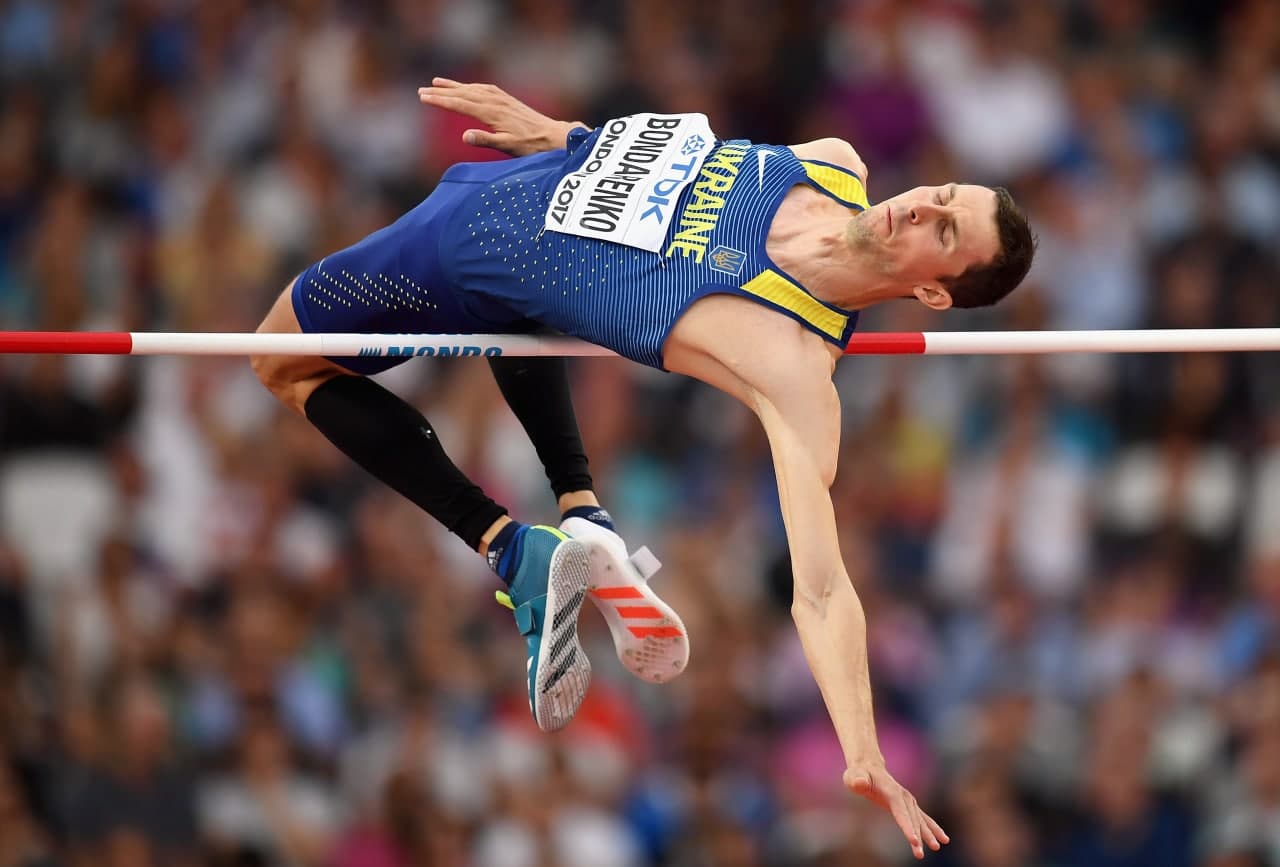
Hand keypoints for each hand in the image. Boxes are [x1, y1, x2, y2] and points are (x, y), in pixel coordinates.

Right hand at [418, 77, 584, 156]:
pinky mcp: (507, 100)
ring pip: (472, 89)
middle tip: (421, 91)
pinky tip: (466, 87)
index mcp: (491, 113)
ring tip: (436, 82)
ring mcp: (502, 99)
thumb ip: (485, 140)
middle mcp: (495, 102)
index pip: (460, 104)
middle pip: (463, 94)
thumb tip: (464, 136)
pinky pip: (484, 89)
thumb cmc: (530, 146)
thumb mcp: (507, 147)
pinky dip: (471, 86)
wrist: (553, 137)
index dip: (441, 101)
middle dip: (441, 92)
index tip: (424, 98)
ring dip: (454, 86)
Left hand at [844, 764, 948, 859]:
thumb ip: (857, 780)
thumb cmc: (858, 775)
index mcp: (892, 792)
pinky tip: (943, 840)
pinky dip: (933, 829)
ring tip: (937, 847)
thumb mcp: (853, 777)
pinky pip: (924, 819)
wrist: (868, 768)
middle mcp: (904, 796)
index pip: (900, 811)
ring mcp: (909, 801)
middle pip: (912, 819)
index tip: (913, 840)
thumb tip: (860, 783)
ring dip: (928, 835)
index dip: (907, 826)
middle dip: (918, 837)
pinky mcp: (910, 805)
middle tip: (920, 854)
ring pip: (920, 820)